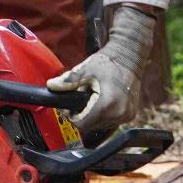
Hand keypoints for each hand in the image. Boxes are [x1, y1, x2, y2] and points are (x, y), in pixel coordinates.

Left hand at [49, 5, 155, 130]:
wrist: (130, 56)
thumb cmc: (108, 62)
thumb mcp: (85, 70)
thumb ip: (68, 81)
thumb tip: (51, 86)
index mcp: (106, 104)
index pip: (82, 124)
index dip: (73, 116)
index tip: (70, 107)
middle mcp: (119, 113)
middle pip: (91, 126)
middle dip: (83, 115)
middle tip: (81, 99)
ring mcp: (127, 115)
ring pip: (102, 125)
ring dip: (94, 116)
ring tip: (93, 99)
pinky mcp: (131, 114)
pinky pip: (112, 122)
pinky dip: (105, 115)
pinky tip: (103, 102)